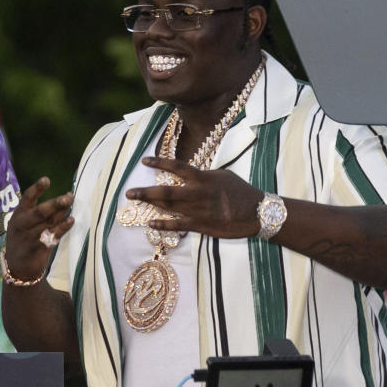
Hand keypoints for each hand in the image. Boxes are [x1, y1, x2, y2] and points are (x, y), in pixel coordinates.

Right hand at [4, 176, 73, 281]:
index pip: (27, 199)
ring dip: (61, 213)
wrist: (17, 269)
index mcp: (18, 215)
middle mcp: (22, 225)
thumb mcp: (28, 224)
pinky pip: (52, 237)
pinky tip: (71, 221)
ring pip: (47, 223)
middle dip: (54, 203)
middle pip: (39, 212)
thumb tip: (67, 197)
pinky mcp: (36, 249)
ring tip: (71, 202)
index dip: (36, 189)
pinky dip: (62, 228)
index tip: (46, 180)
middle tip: (68, 196)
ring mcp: (29, 237)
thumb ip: (46, 213)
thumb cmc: (25, 240)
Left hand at [126, 157, 262, 238]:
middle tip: (129, 193)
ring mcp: (198, 210)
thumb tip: (190, 173)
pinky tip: (151, 224)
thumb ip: (204, 175)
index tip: (144, 160)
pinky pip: (178, 225)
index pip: (177, 167)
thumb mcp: (223, 175)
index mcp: (203, 178)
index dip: (159, 162)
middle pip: (166, 191)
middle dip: (145, 192)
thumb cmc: (241, 191)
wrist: (257, 212)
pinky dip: (163, 224)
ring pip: (169, 207)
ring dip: (150, 205)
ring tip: (135, 203)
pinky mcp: (202, 225)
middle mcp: (197, 193)